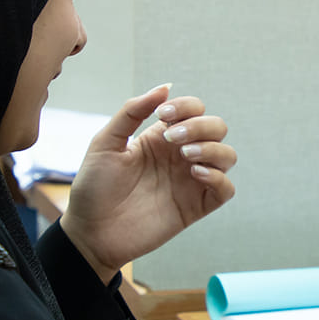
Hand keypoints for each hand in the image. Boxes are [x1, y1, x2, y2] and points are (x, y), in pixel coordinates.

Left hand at [60, 85, 236, 280]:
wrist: (91, 232)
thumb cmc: (94, 188)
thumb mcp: (105, 142)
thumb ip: (132, 112)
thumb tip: (164, 87)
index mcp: (160, 138)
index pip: (193, 110)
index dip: (186, 106)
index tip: (163, 116)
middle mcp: (180, 156)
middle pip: (217, 128)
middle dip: (201, 126)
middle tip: (172, 138)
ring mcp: (190, 181)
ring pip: (227, 155)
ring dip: (212, 148)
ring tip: (185, 156)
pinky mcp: (195, 207)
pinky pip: (226, 188)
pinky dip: (219, 177)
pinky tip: (194, 174)